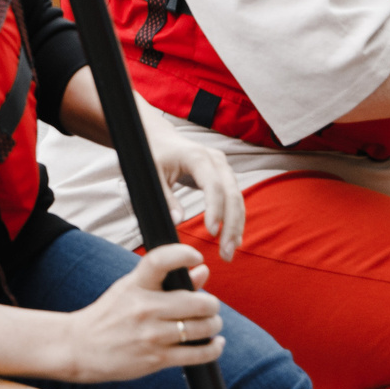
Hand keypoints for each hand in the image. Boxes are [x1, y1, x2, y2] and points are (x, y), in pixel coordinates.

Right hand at [52, 246, 223, 383]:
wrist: (80, 347)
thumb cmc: (109, 315)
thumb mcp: (130, 290)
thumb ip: (167, 281)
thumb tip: (202, 272)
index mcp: (135, 285)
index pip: (159, 261)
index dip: (182, 254)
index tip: (196, 256)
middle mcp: (143, 308)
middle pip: (196, 302)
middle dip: (211, 304)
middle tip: (210, 306)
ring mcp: (151, 335)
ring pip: (201, 328)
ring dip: (214, 325)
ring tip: (211, 324)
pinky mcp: (156, 359)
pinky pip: (198, 354)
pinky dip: (213, 348)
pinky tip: (214, 343)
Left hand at [146, 127, 244, 260]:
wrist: (159, 136)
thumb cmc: (153, 153)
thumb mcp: (152, 174)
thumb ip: (165, 197)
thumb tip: (177, 221)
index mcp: (197, 156)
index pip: (213, 185)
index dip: (215, 209)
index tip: (211, 232)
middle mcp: (215, 159)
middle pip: (232, 194)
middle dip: (231, 225)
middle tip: (225, 252)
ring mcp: (222, 166)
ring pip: (237, 198)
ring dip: (236, 226)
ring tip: (229, 252)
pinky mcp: (224, 174)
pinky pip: (234, 198)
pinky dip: (235, 218)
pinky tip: (233, 238)